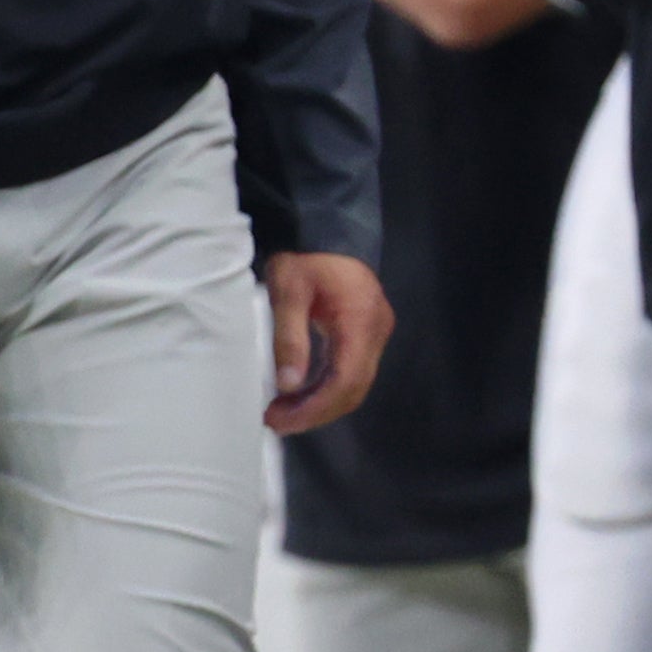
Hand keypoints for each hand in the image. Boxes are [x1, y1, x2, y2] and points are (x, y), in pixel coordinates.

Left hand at [264, 251, 391, 435]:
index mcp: (360, 320)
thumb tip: (288, 385)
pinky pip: (351, 371)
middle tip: (275, 422)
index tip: (282, 420)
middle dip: (315, 412)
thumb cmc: (304, 257)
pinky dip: (326, 388)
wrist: (324, 230)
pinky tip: (298, 395)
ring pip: (354, 384)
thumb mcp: (287, 293)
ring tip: (281, 412)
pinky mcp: (367, 334)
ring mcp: (376, 333)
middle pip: (353, 389)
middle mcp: (376, 331)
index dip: (315, 407)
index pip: (346, 380)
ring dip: (320, 403)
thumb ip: (289, 339)